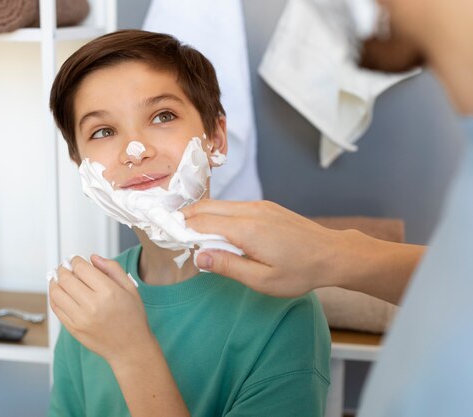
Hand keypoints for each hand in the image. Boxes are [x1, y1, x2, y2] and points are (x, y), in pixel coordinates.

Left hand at [49, 255, 153, 365]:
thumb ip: (112, 269)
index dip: (75, 261)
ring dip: (55, 282)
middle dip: (63, 269)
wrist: (131, 348)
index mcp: (108, 292)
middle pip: (66, 278)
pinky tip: (60, 293)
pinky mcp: (73, 329)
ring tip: (59, 279)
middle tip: (65, 267)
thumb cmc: (133, 318)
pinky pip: (56, 308)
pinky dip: (55, 297)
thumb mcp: (130, 288)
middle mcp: (93, 305)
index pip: (81, 268)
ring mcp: (81, 319)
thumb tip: (93, 258)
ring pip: (57, 293)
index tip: (76, 260)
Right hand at [182, 200, 361, 297]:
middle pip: (206, 208)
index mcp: (246, 229)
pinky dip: (217, 215)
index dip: (180, 228)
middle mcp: (250, 211)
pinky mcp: (265, 207)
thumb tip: (198, 256)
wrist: (333, 254)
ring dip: (200, 216)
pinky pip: (233, 207)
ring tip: (188, 232)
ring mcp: (259, 206)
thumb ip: (227, 266)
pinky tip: (215, 230)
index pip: (201, 222)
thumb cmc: (300, 271)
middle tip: (169, 230)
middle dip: (185, 218)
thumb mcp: (262, 280)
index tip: (164, 234)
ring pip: (219, 205)